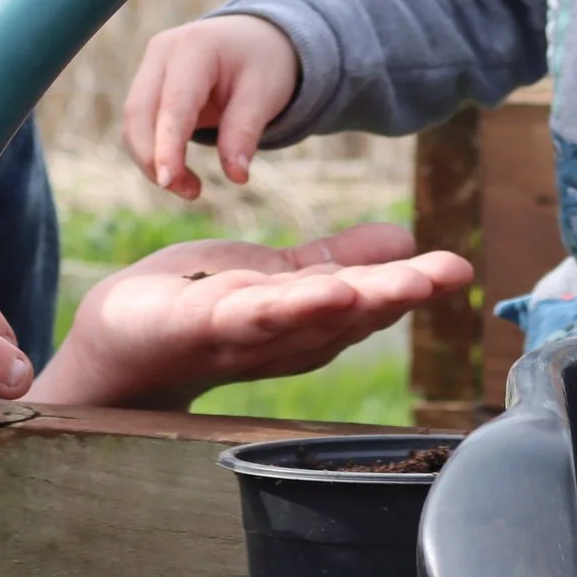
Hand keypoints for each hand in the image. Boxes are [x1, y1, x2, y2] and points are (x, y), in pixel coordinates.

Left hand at [29, 222, 473, 408]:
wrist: (118, 336)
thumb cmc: (196, 304)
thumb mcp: (277, 276)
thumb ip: (338, 259)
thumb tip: (405, 239)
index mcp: (304, 321)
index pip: (365, 303)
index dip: (412, 288)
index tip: (458, 269)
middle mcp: (281, 337)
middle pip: (347, 315)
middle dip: (398, 296)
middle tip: (451, 274)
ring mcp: (239, 336)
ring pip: (305, 316)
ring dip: (355, 302)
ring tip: (400, 284)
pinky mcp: (196, 325)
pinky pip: (246, 316)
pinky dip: (286, 307)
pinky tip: (321, 290)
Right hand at [123, 13, 299, 199]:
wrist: (255, 38)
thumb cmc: (263, 62)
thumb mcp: (266, 92)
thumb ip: (245, 132)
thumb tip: (236, 176)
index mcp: (194, 47)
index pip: (173, 104)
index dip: (167, 146)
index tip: (168, 183)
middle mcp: (162, 53)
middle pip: (138, 113)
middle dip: (153, 159)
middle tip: (189, 192)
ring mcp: (150, 68)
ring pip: (133, 123)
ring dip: (151, 161)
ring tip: (191, 188)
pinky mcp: (148, 87)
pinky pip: (140, 126)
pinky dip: (154, 153)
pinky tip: (179, 172)